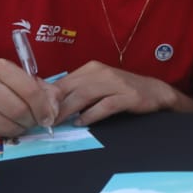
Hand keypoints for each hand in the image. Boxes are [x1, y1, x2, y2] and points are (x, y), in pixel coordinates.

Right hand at [0, 60, 61, 139]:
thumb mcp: (23, 83)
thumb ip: (45, 93)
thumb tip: (54, 111)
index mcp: (0, 68)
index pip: (30, 91)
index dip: (44, 109)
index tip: (48, 118)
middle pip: (18, 111)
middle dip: (30, 121)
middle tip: (31, 122)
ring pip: (5, 126)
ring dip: (17, 130)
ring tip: (17, 125)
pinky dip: (0, 136)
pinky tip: (0, 127)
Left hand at [54, 61, 192, 124]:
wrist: (156, 91)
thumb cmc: (123, 90)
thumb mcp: (99, 85)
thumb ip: (78, 91)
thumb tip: (49, 103)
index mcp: (91, 68)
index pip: (63, 82)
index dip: (48, 97)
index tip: (35, 110)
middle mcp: (101, 72)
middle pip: (71, 88)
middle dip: (54, 106)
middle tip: (42, 121)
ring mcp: (115, 83)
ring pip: (84, 96)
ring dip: (68, 110)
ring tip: (57, 123)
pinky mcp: (128, 96)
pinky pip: (105, 105)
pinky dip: (91, 115)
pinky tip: (81, 123)